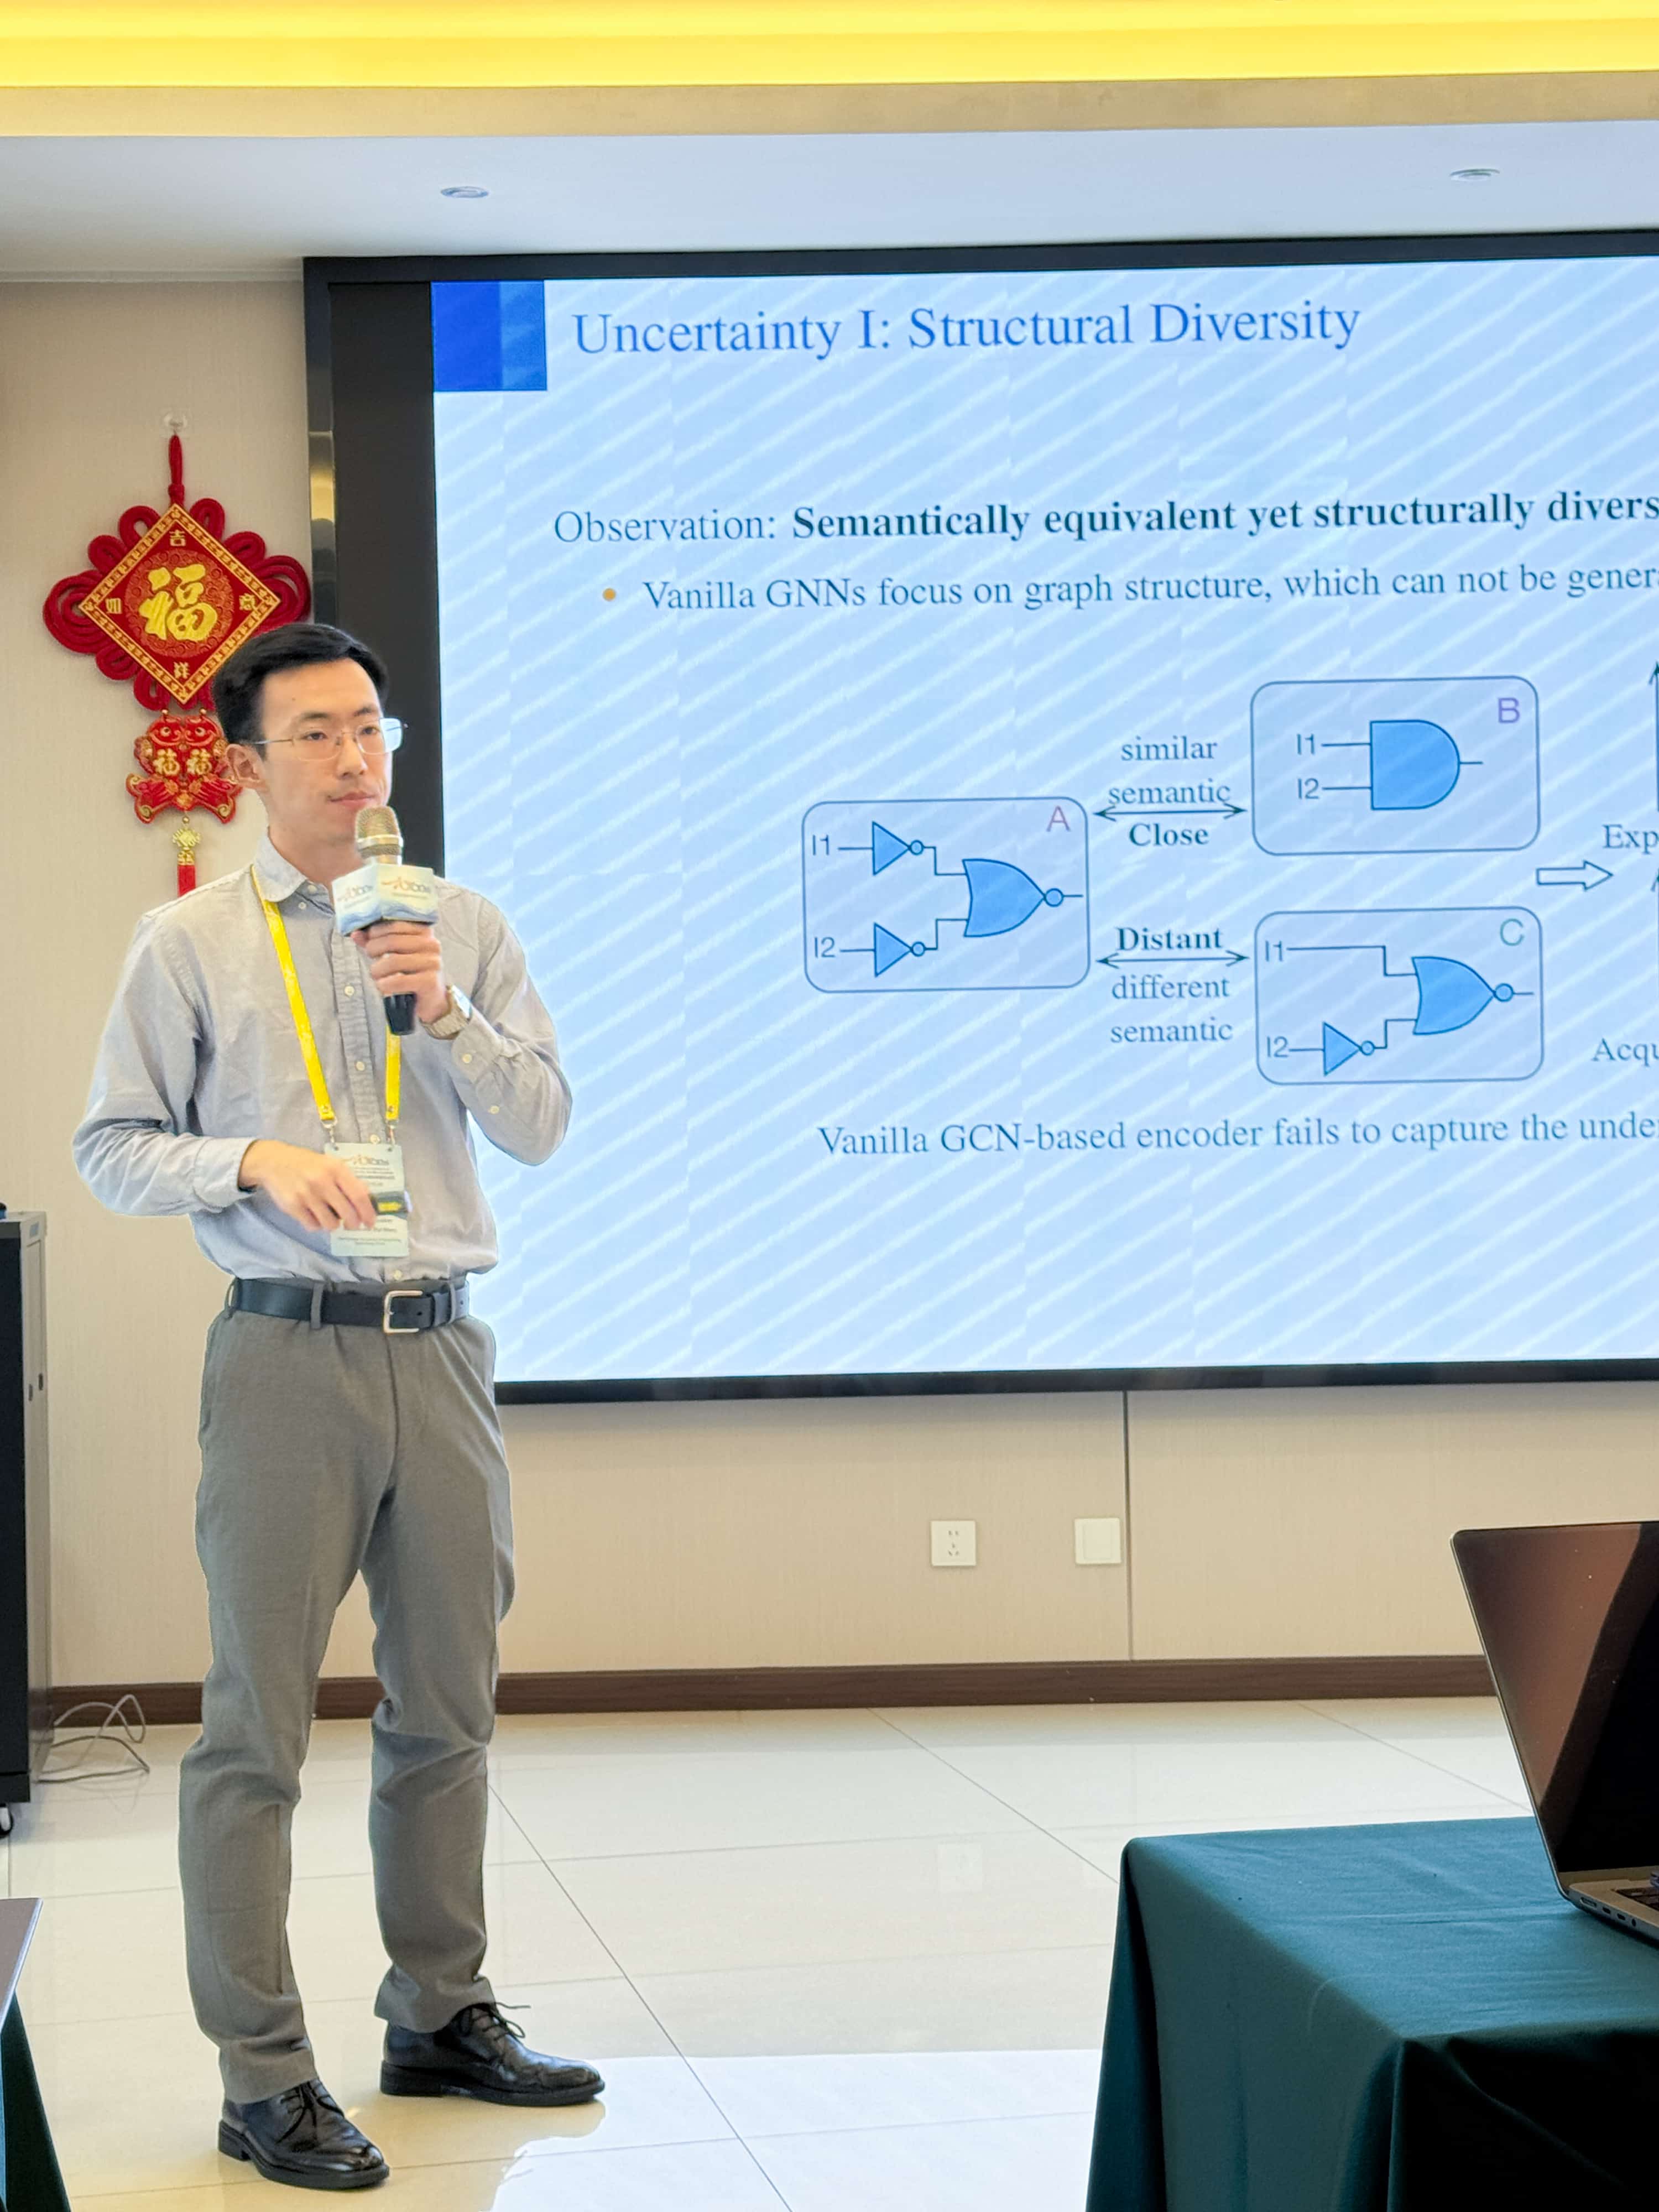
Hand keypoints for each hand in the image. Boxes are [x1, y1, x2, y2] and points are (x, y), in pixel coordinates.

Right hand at [238, 1141, 375, 1231]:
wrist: (272, 1162)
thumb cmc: (307, 1164)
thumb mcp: (330, 1164)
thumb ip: (348, 1180)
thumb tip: (368, 1198)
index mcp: (335, 1169)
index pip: (358, 1195)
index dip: (368, 1212)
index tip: (371, 1222)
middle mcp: (321, 1181)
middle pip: (347, 1213)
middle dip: (354, 1223)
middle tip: (353, 1225)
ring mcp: (306, 1195)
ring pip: (330, 1224)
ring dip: (334, 1224)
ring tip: (330, 1217)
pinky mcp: (292, 1206)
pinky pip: (312, 1226)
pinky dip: (316, 1225)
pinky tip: (314, 1215)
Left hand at [353, 921, 447, 1023]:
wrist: (432, 1000)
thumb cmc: (412, 973)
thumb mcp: (395, 953)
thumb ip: (376, 941)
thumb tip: (356, 934)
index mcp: (424, 932)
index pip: (395, 924)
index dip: (375, 932)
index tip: (369, 942)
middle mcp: (431, 945)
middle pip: (392, 941)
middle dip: (373, 949)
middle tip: (371, 959)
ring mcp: (432, 963)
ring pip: (394, 961)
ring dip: (377, 970)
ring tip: (376, 975)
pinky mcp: (430, 982)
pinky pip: (400, 980)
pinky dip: (385, 984)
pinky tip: (382, 986)